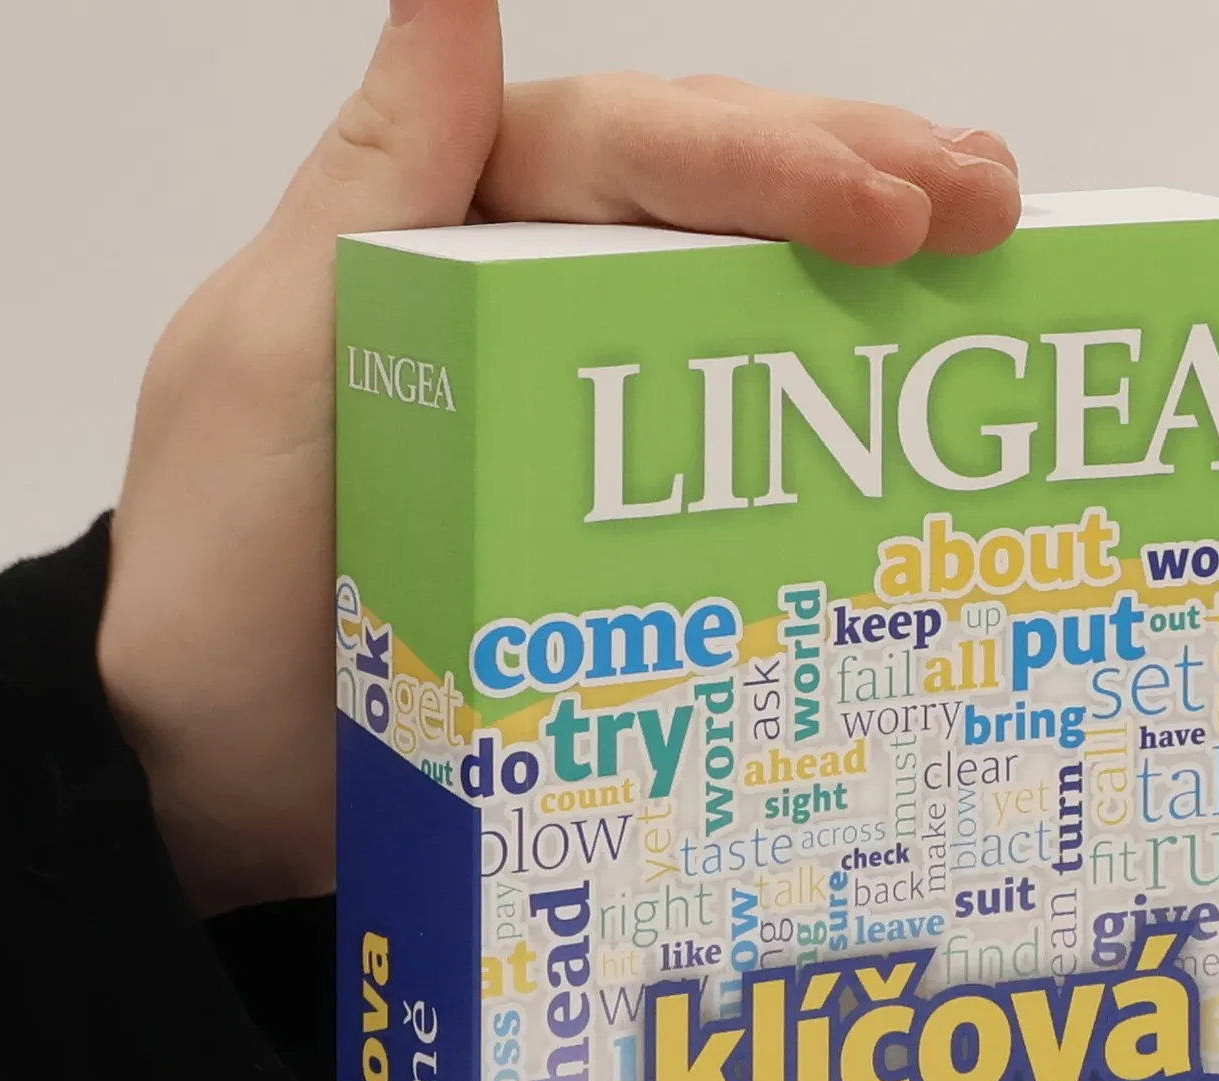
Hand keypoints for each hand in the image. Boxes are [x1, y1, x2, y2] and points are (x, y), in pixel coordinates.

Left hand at [96, 0, 1020, 916]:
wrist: (222, 787)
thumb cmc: (220, 586)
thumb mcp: (266, 368)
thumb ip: (371, 191)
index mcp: (444, 240)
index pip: (621, 153)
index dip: (761, 161)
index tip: (889, 207)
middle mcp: (525, 309)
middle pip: (707, 204)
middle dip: (854, 181)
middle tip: (992, 205)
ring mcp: (583, 424)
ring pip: (738, 307)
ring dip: (867, 279)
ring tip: (997, 258)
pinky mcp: (618, 533)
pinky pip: (737, 453)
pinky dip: (825, 419)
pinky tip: (908, 404)